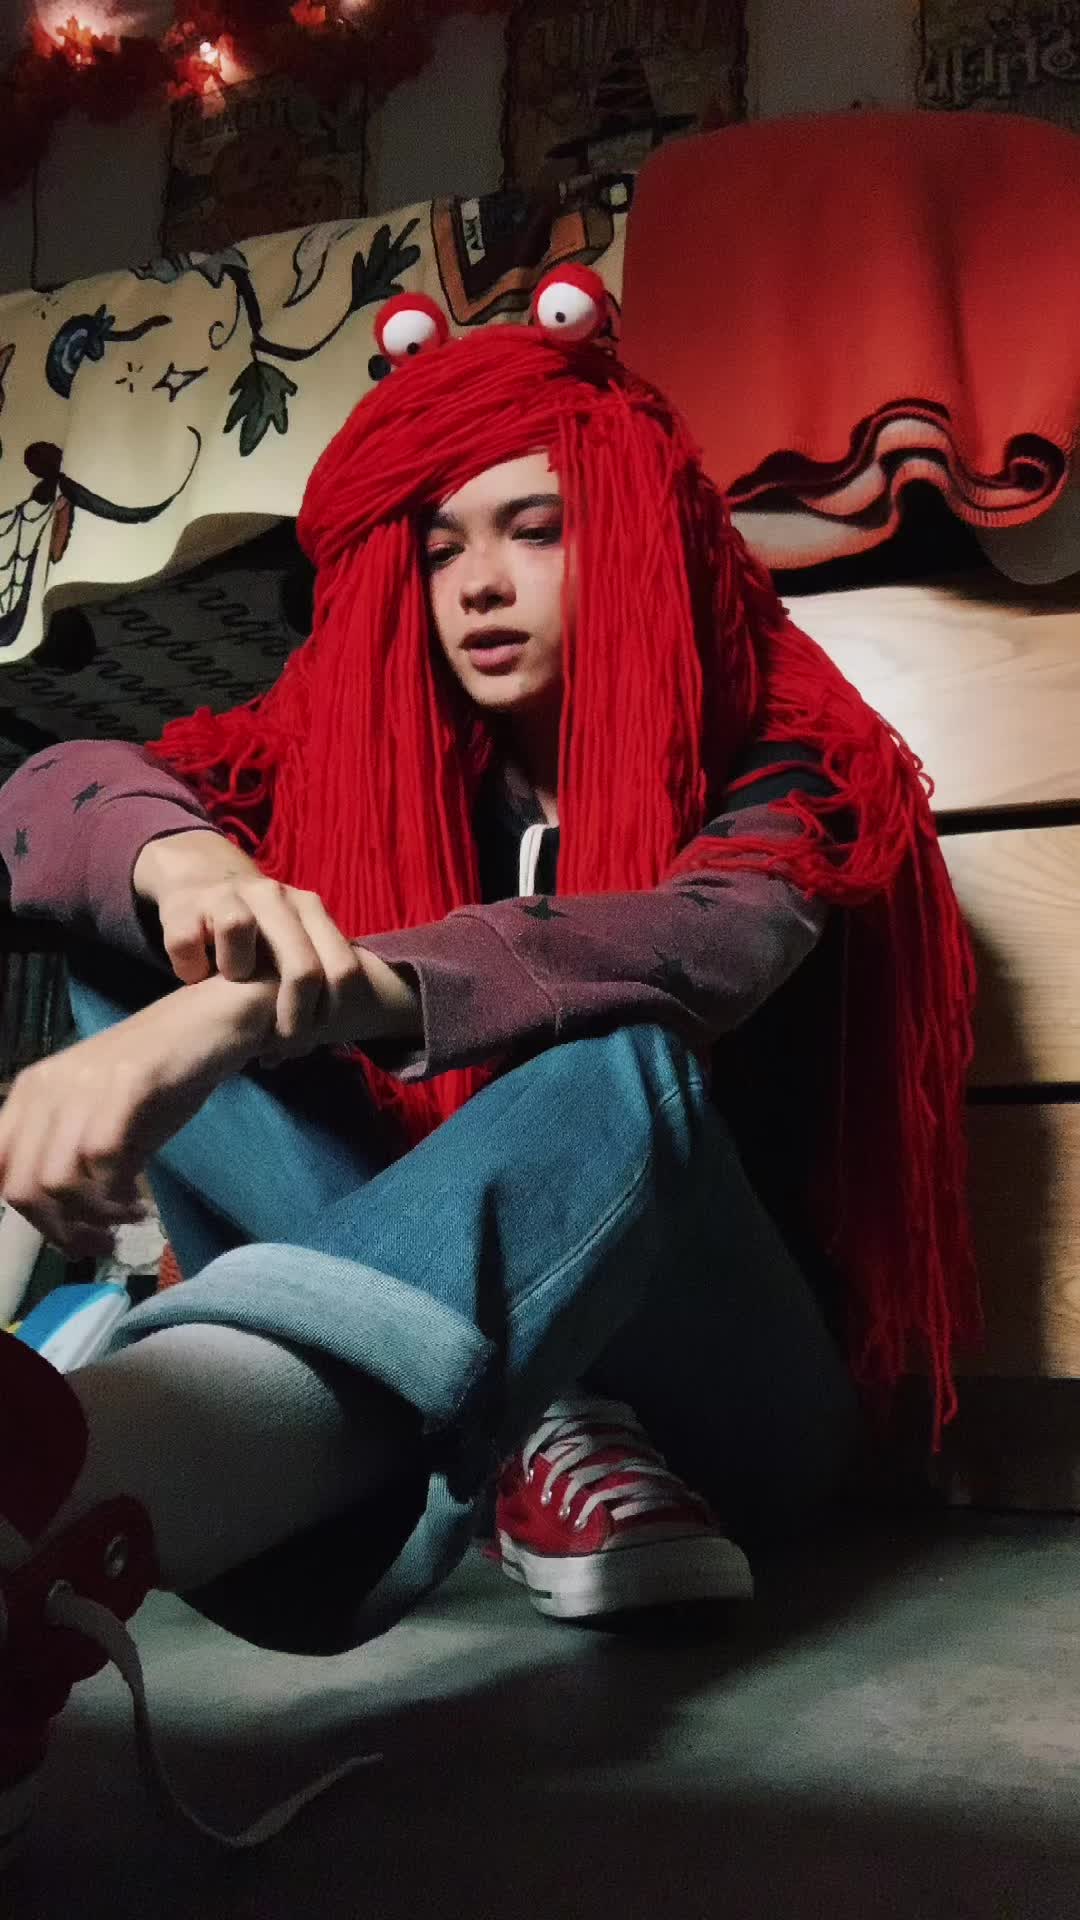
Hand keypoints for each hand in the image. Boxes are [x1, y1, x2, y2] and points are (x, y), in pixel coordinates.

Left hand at [0, 973, 273, 1257]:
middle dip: (63, 1231)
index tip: (70, 1238)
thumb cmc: (160, 1075)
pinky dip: (119, 1197)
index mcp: (31, 1093)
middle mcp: (46, 1086)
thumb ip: (75, 1164)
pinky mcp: (126, 1081)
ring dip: (94, 1219)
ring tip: (128, 1221)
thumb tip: (63, 1226)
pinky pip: (102, 1156)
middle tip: (103, 1243)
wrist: (212, 1023)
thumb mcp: (104, 1122)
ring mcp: (83, 1081)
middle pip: (22, 1188)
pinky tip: (141, 1205)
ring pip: (57, 1181)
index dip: (29, 1218)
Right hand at [133, 830, 368, 1053]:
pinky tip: (196, 976)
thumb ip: (316, 977)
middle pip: (301, 964)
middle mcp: (273, 895)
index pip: (341, 969)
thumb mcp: (291, 945)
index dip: (330, 1014)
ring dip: (235, 970)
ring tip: (231, 982)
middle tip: (281, 1046)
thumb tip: (331, 1036)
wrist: (200, 882)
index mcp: (308, 907)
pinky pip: (187, 943)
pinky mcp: (184, 905)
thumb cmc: (254, 934)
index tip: (313, 1040)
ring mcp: (227, 894)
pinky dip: (191, 968)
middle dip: (293, 1018)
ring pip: (237, 928)